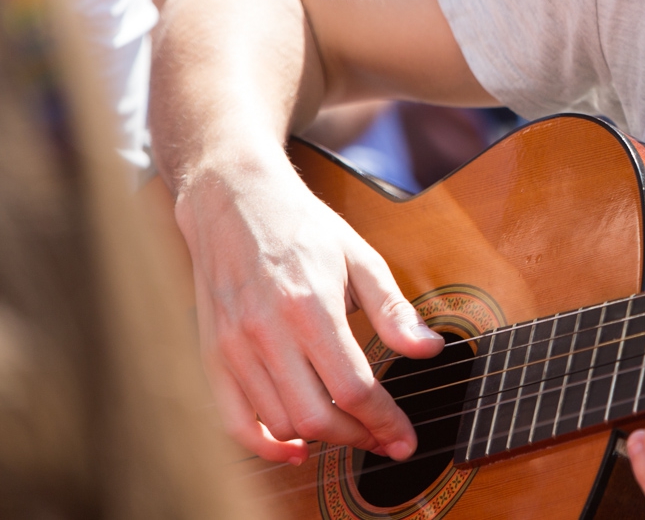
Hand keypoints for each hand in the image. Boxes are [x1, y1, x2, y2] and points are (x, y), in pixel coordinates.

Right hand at [176, 159, 443, 463]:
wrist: (233, 200)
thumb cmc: (302, 226)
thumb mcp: (360, 257)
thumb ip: (394, 309)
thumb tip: (429, 349)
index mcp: (310, 306)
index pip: (354, 388)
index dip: (385, 422)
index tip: (405, 439)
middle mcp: (266, 332)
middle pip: (316, 417)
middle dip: (357, 437)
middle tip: (383, 438)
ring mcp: (233, 347)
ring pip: (279, 424)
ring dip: (319, 440)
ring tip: (349, 430)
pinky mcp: (210, 354)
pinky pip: (233, 421)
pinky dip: (264, 445)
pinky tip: (294, 447)